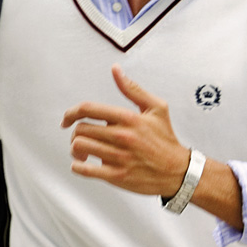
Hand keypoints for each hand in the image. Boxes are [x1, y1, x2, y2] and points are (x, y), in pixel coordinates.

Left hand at [61, 66, 194, 195]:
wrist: (179, 171)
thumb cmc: (166, 140)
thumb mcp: (156, 109)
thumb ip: (133, 89)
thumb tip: (116, 70)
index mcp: (129, 119)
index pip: (88, 109)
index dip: (70, 112)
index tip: (67, 119)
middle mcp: (123, 137)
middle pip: (81, 129)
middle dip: (76, 133)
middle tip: (82, 137)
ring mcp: (119, 157)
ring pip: (80, 147)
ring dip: (75, 149)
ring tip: (82, 152)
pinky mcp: (118, 175)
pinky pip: (85, 170)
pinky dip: (78, 167)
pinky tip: (83, 164)